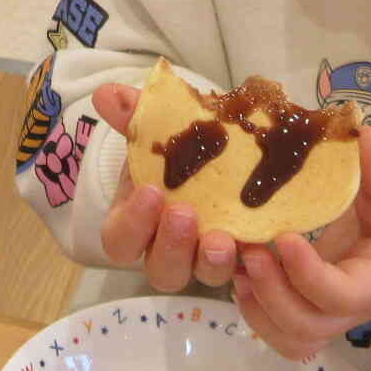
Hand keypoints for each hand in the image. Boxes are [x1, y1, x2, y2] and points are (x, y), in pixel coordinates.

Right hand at [91, 82, 241, 291]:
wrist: (228, 147)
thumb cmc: (180, 146)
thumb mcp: (158, 127)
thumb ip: (134, 115)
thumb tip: (107, 94)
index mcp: (137, 222)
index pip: (121, 240)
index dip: (132, 223)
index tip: (149, 191)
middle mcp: (169, 248)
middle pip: (162, 271)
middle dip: (172, 247)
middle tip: (184, 214)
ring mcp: (207, 256)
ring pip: (205, 276)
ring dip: (212, 261)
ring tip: (224, 238)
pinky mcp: (246, 254)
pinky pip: (250, 268)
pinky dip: (255, 257)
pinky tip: (262, 240)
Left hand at [232, 128, 370, 361]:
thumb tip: (365, 140)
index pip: (343, 297)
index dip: (308, 274)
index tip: (283, 236)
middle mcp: (356, 306)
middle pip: (310, 327)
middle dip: (273, 294)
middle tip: (248, 251)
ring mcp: (333, 312)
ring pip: (292, 337)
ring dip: (258, 308)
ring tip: (239, 266)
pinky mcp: (313, 304)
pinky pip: (283, 329)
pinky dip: (256, 312)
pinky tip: (241, 274)